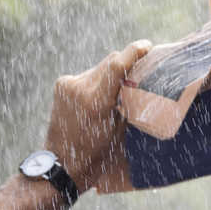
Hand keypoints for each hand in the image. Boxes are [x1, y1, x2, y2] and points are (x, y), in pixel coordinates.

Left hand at [43, 38, 151, 191]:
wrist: (63, 163)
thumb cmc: (96, 154)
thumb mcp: (120, 130)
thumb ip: (128, 102)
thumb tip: (139, 83)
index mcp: (95, 101)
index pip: (117, 65)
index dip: (134, 52)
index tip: (148, 46)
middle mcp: (79, 88)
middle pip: (110, 62)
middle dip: (127, 63)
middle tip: (143, 66)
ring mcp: (68, 84)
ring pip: (100, 67)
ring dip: (113, 73)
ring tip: (123, 87)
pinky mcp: (62, 84)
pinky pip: (88, 75)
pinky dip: (99, 80)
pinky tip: (103, 95)